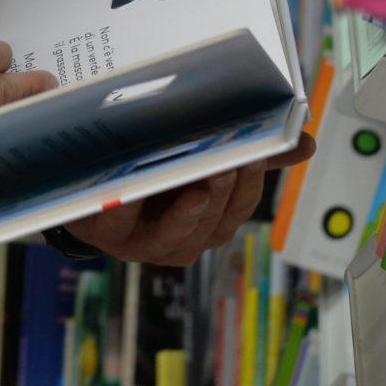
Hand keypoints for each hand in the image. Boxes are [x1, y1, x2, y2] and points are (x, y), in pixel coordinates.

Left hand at [61, 132, 316, 265]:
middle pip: (211, 225)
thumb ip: (248, 152)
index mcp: (206, 221)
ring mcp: (142, 242)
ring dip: (188, 213)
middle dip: (225, 195)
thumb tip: (305, 143)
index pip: (240, 206)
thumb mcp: (197, 154)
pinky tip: (137, 184)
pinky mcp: (103, 233)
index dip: (250, 183)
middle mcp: (179, 240)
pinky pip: (120, 222)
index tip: (257, 152)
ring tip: (198, 183)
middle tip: (232, 161)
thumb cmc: (148, 166)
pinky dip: (130, 204)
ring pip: (174, 237)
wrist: (80, 181)